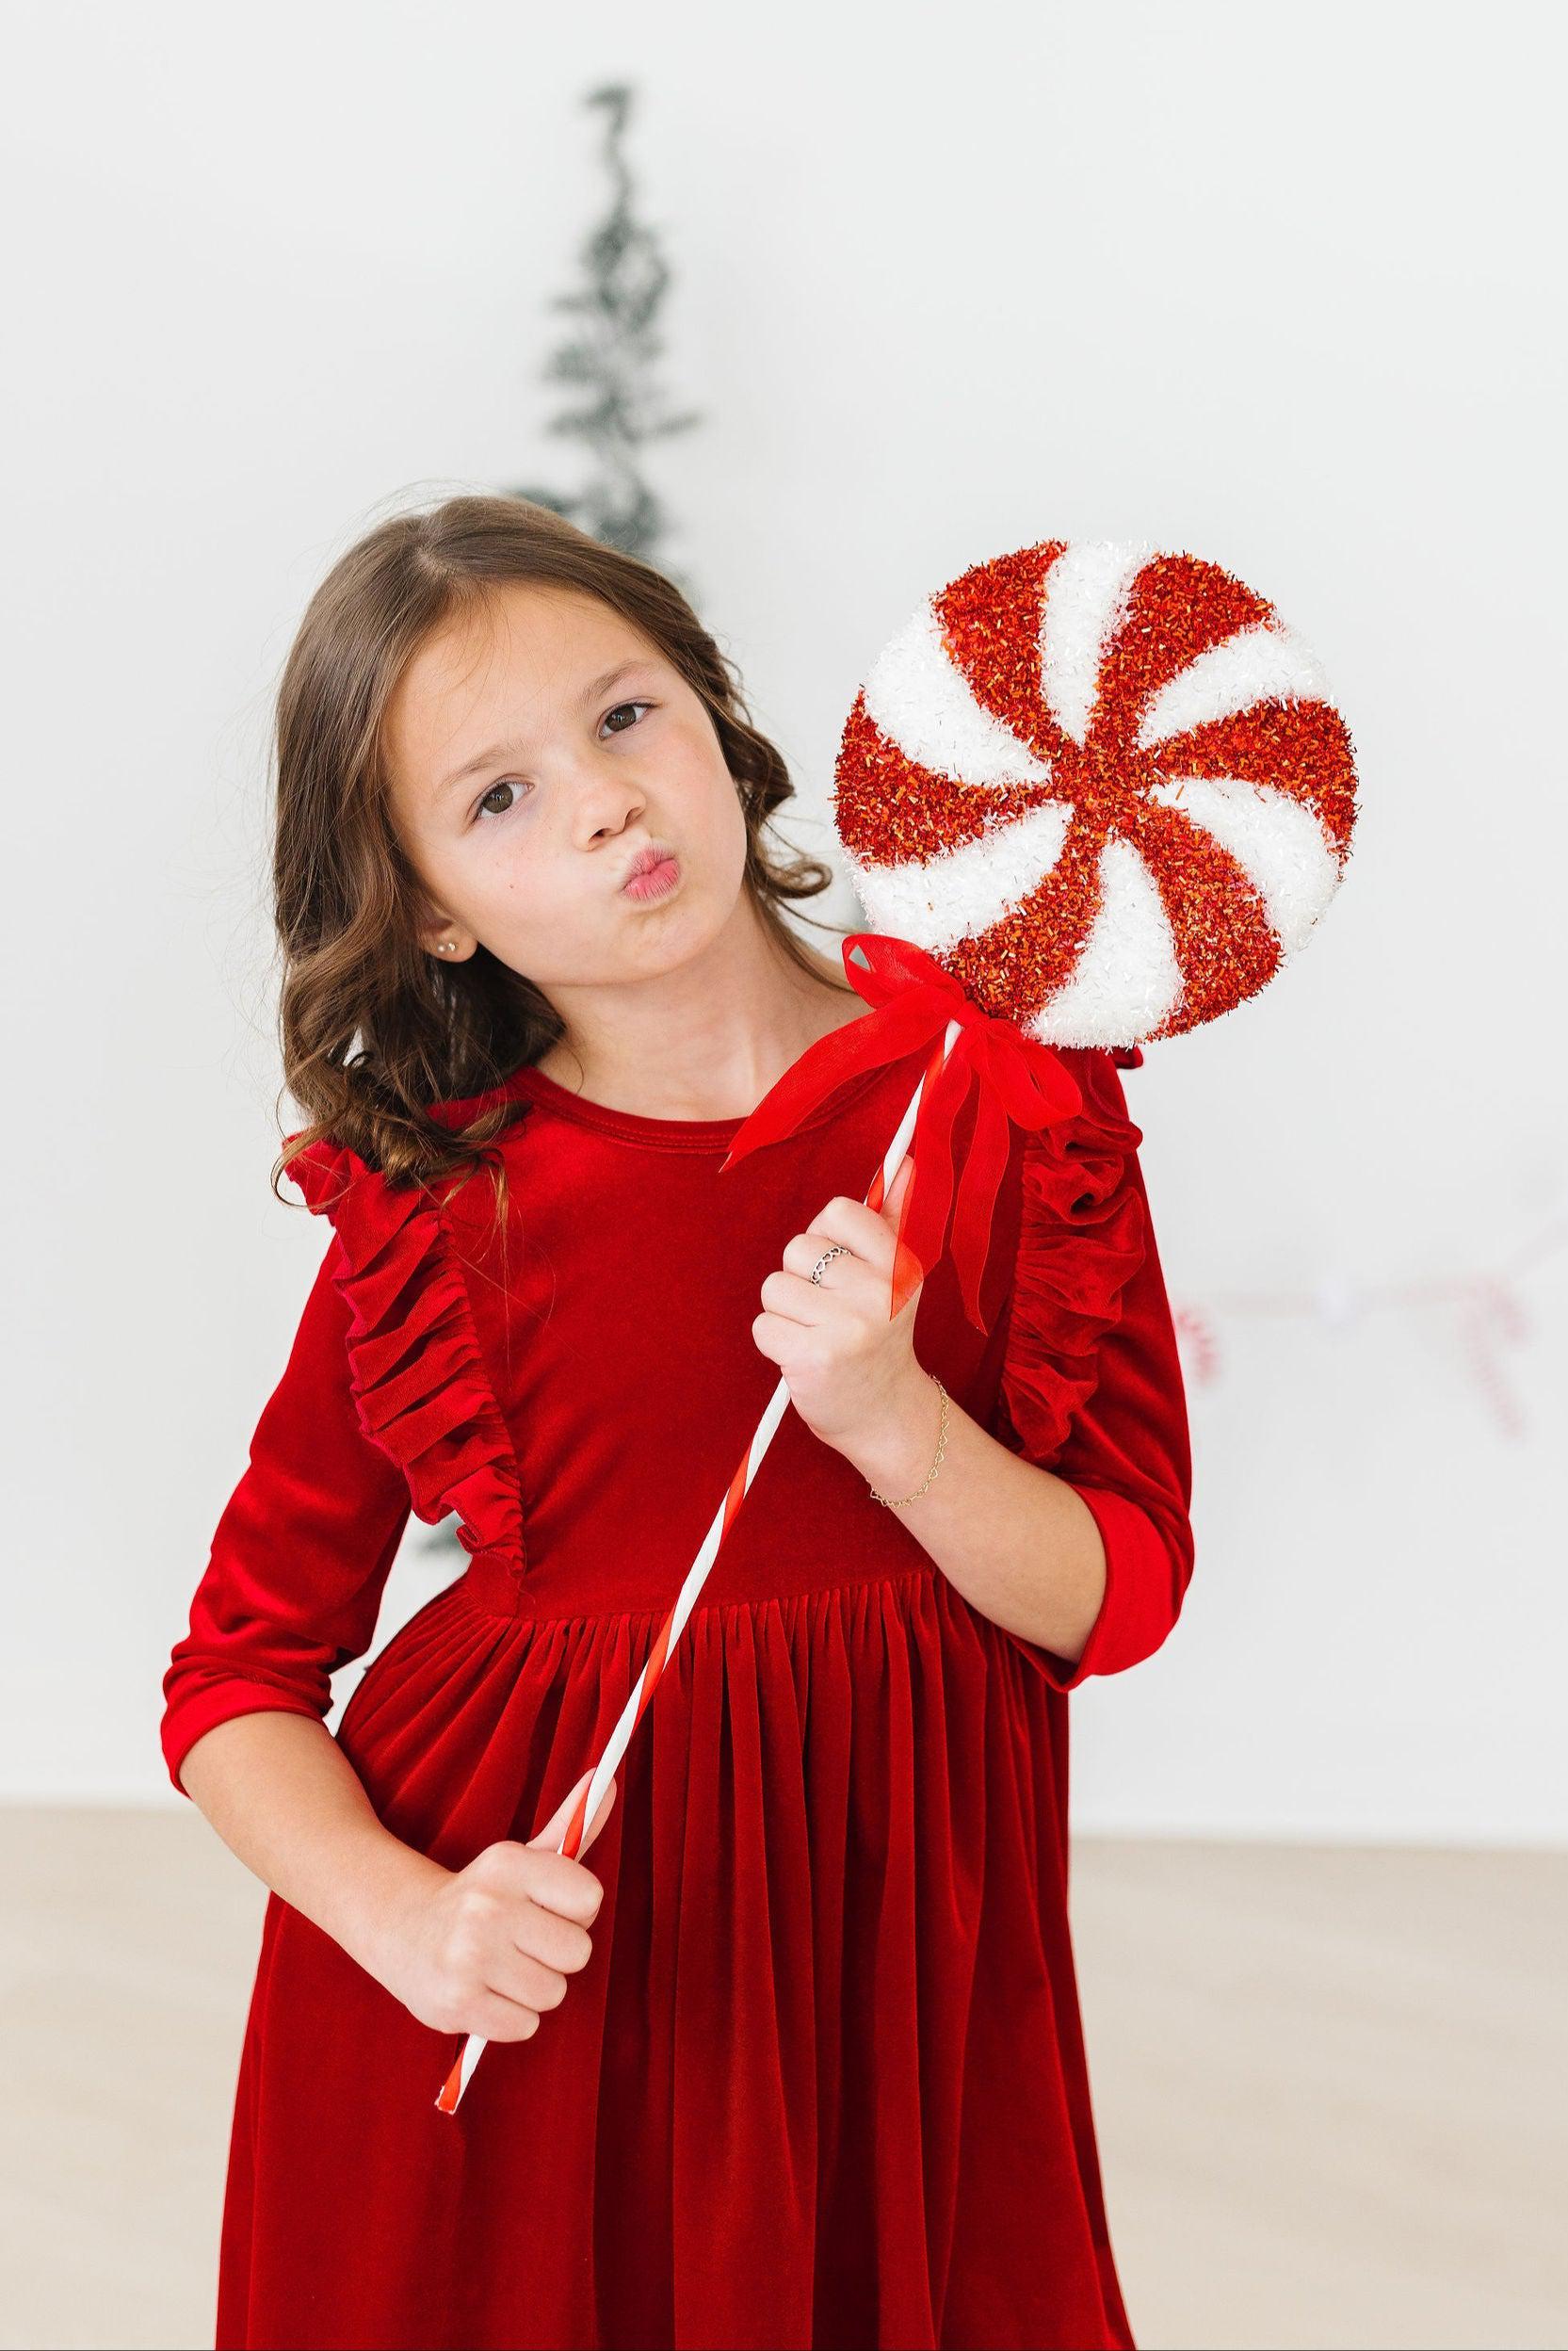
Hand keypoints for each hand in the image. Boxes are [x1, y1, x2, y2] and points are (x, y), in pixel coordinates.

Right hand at [366, 1768, 616, 2042]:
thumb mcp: (524, 1857)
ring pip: (554, 1993)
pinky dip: (511, 2018)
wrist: (402, 1928)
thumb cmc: (483, 1895)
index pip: (590, 1897)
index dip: (576, 1911)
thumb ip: (572, 1825)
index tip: (549, 1909)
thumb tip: (607, 1781)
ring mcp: (469, 1958)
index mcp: (508, 1865)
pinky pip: (526, 2026)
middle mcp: (487, 1908)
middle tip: (523, 1943)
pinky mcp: (457, 2004)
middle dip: (557, 1954)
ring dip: (535, 1989)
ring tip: (503, 1969)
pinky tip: (486, 1992)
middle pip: (578, 1952)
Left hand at [752, 1157, 930, 1458]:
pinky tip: (803, 1356)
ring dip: (785, 1312)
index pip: (837, 1213)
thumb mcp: (894, 1278)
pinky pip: (763, 1324)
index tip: (841, 1272)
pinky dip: (774, 1341)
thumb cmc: (879, 1336)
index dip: (826, 1239)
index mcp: (901, 1267)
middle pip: (798, 1249)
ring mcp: (848, 1327)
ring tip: (816, 1334)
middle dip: (801, 1279)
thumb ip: (895, 1219)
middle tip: (829, 1313)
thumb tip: (907, 1163)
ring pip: (775, 1287)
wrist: (884, 1415)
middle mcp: (880, 1293)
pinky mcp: (814, 1357)